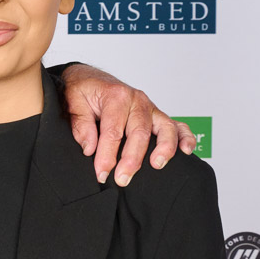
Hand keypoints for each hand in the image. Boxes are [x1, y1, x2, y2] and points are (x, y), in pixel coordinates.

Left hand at [61, 63, 195, 186]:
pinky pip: (177, 125)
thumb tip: (90, 148)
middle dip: (132, 159)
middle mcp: (137, 100)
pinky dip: (185, 137)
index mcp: (116, 96)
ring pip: (164, 128)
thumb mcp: (73, 103)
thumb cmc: (83, 91)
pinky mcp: (156, 115)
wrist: (89, 79)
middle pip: (139, 132)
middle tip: (122, 179)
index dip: (107, 155)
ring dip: (164, 148)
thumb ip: (81, 125)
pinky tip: (186, 151)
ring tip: (157, 165)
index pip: (113, 131)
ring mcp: (150, 108)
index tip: (101, 174)